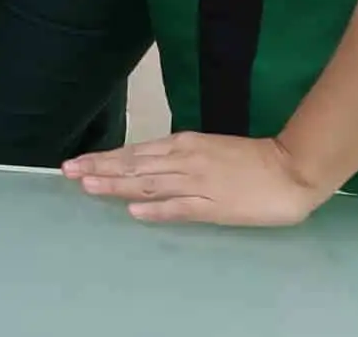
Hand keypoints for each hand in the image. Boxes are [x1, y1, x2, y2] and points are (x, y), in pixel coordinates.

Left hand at [63, 131, 331, 225]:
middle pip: (134, 165)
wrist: (291, 167)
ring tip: (87, 186)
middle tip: (66, 171)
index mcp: (183, 144)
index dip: (105, 158)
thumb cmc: (251, 159)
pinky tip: (133, 211)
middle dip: (98, 168)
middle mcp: (184, 160)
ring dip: (116, 185)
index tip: (77, 163)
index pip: (135, 152)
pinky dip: (156, 209)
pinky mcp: (215, 205)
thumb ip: (179, 156)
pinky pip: (180, 208)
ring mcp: (198, 182)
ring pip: (149, 183)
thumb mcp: (208, 148)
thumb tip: (148, 164)